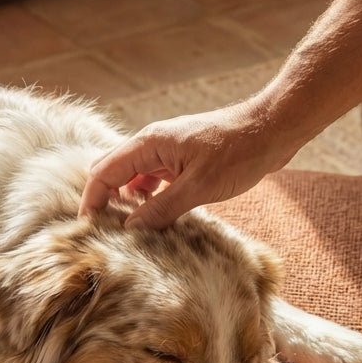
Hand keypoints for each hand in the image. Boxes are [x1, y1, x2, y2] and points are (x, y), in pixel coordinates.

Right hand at [78, 100, 296, 229]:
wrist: (272, 130)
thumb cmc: (238, 153)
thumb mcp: (198, 187)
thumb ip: (161, 209)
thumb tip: (130, 229)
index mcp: (149, 144)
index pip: (103, 172)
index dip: (92, 200)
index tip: (89, 229)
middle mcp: (153, 144)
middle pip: (113, 172)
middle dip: (104, 200)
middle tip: (105, 232)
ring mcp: (168, 151)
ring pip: (134, 178)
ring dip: (128, 202)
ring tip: (129, 232)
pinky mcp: (183, 160)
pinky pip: (155, 181)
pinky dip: (149, 199)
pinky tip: (157, 220)